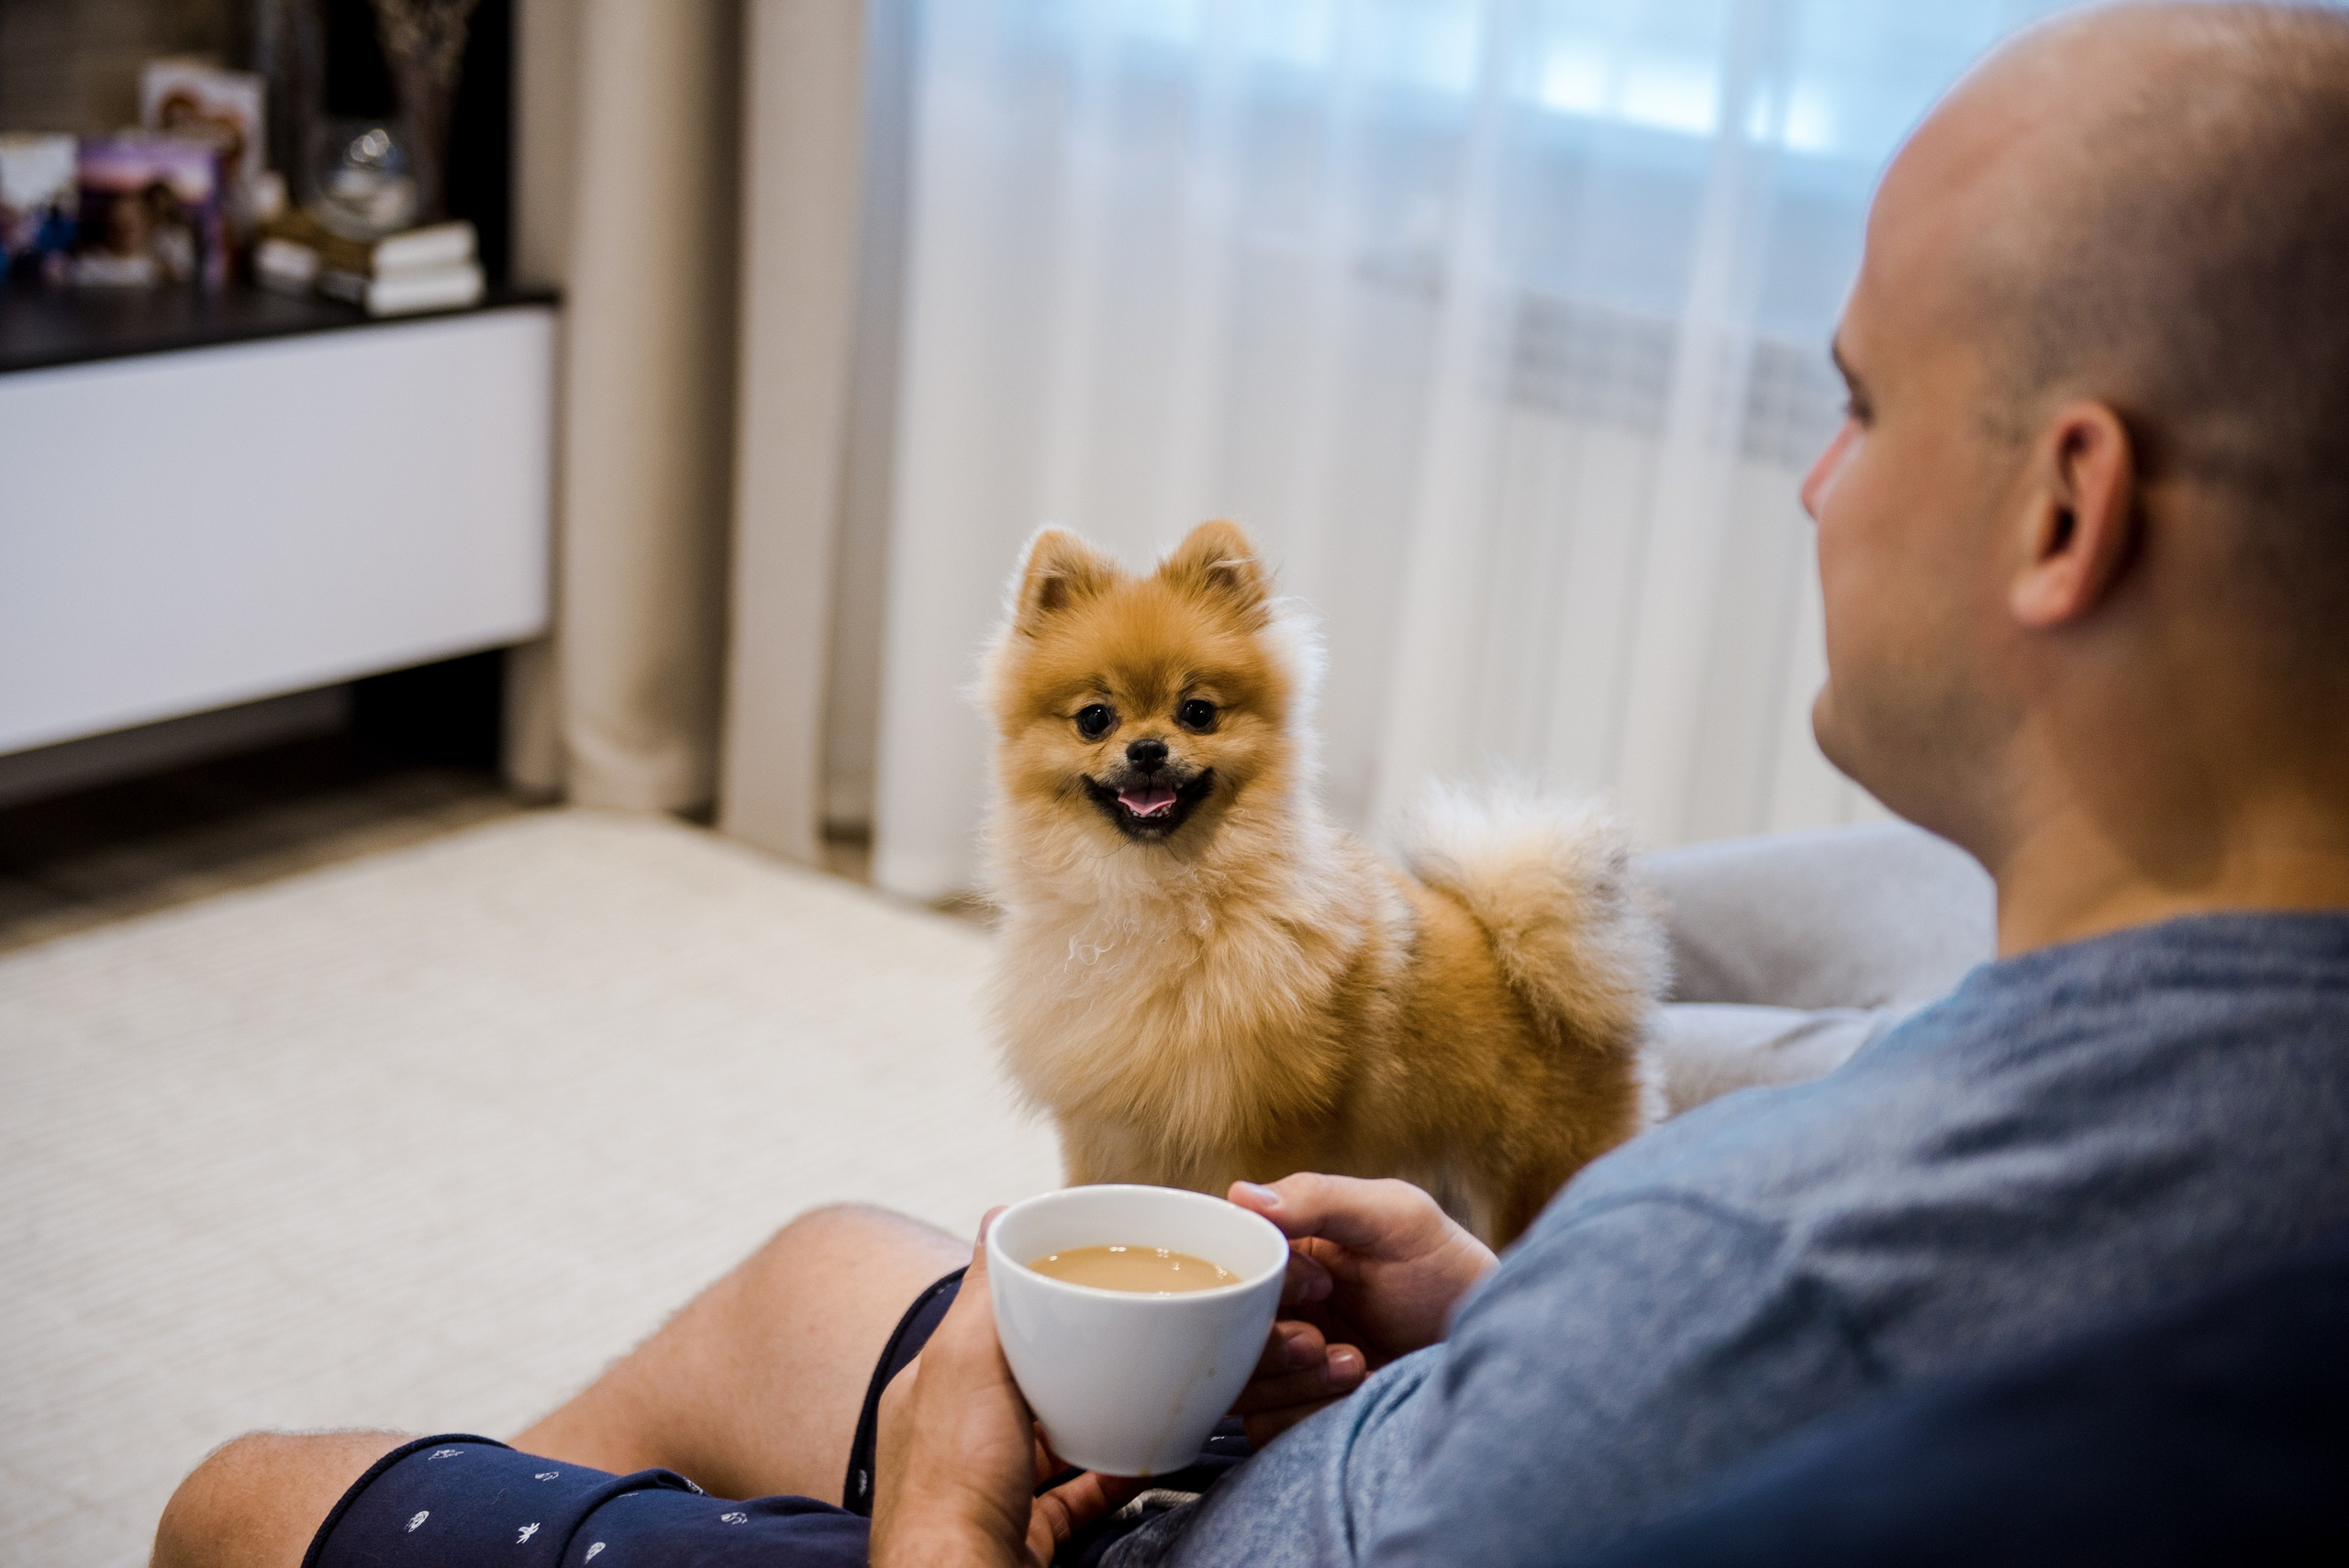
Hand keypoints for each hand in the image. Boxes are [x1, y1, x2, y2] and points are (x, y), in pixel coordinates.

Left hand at [870, 1211, 1137, 1567]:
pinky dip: (1111, 1472)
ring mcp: (992, 1487)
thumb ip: (987, 1293)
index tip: (1089, 1280)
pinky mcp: (1025, 1531)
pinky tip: (1144, 1454)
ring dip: (1099, 1415)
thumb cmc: (953, 1483)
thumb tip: (999, 1216)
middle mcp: (958, 1436)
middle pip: (1029, 1382)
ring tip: (1146, 1388)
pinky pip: (1077, 1493)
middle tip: (1131, 1334)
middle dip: (1078, 1359)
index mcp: (936, 1387)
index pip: (991, 1327)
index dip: (1038, 1301)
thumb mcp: (965, 1362)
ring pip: (1055, 1438)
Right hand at [1225, 1175, 1496, 1445]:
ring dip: (1292, 1380)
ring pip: (1237, 1382)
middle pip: (1216, 1330)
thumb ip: (1322, 1198)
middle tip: (1318, 1339)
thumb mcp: (1396, 1217)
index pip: (1223, 1264)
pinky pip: (1264, 1425)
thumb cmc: (1448, 1272)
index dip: (1254, 1281)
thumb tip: (1241, 1194)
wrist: (1497, 1349)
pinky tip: (1353, 1396)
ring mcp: (1281, 1363)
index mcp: (1283, 1252)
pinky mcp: (1295, 1412)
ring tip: (1354, 1363)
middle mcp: (1272, 1307)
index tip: (1317, 1284)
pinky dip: (1303, 1414)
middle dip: (1270, 1341)